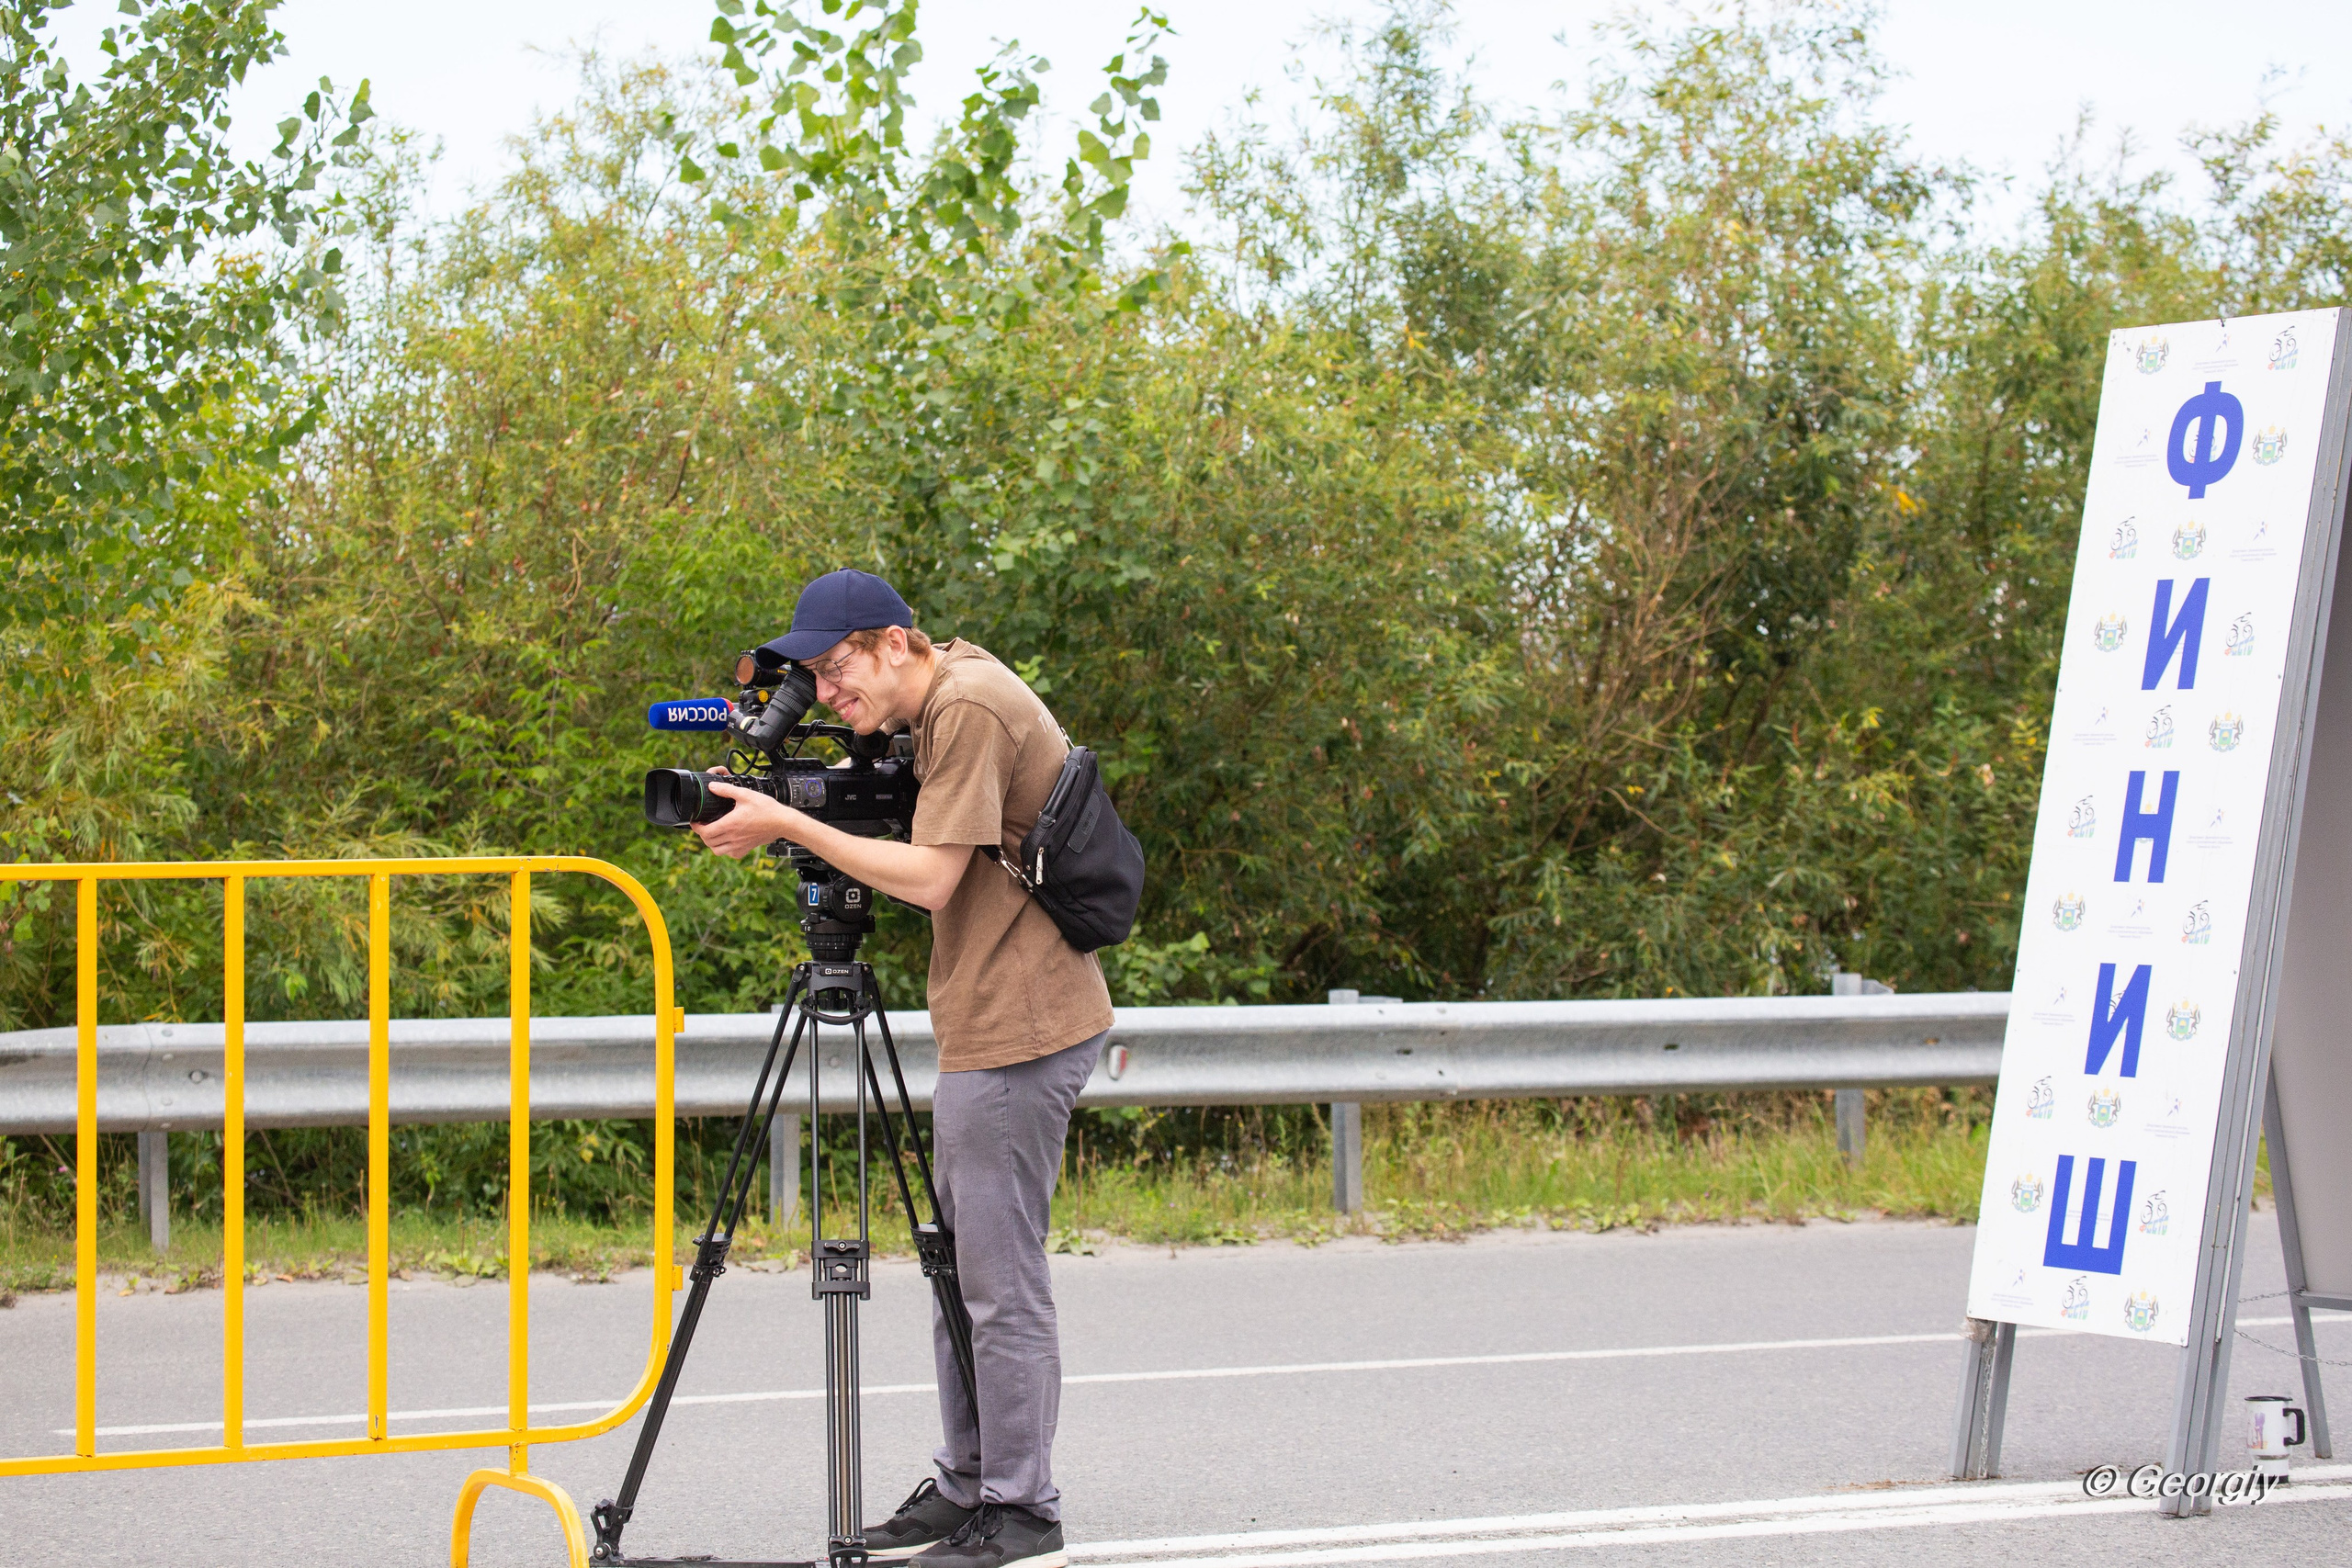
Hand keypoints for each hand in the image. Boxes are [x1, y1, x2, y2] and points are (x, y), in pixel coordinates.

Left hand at [690, 778, 804, 858]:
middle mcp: (733, 837)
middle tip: (703, 825)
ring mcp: (739, 845)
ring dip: (712, 843)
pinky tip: (728, 840)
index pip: (705, 832)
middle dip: (702, 834)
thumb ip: (726, 790)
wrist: (783, 822)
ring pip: (717, 851)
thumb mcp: (745, 794)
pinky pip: (730, 854)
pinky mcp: (746, 849)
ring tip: (714, 833)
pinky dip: (725, 849)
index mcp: (730, 824)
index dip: (696, 827)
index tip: (695, 821)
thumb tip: (712, 786)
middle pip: (708, 842)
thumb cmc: (767, 809)